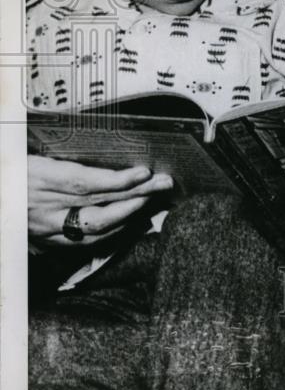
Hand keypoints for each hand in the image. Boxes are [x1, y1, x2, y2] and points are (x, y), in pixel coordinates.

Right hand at [28, 154, 173, 247]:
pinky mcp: (45, 242)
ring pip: (95, 228)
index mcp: (37, 179)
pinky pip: (84, 242)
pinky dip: (111, 232)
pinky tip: (130, 222)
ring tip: (154, 200)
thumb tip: (94, 147)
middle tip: (164, 184)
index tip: (144, 173)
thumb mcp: (24, 153)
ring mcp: (44, 228)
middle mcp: (43, 207)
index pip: (84, 182)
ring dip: (130, 215)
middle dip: (136, 196)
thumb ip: (56, 155)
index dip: (116, 180)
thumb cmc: (12, 170)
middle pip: (98, 205)